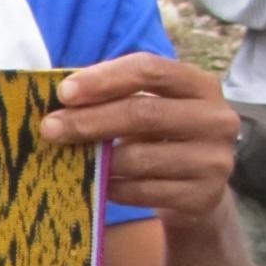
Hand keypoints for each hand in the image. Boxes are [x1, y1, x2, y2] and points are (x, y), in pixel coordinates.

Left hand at [40, 53, 239, 228]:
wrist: (198, 193)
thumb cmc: (161, 142)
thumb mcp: (150, 111)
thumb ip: (117, 99)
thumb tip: (60, 100)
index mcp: (201, 86)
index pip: (150, 69)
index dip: (104, 79)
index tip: (64, 93)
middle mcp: (216, 119)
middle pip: (143, 113)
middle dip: (89, 120)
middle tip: (49, 128)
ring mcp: (214, 160)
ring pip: (139, 158)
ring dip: (97, 160)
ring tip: (71, 160)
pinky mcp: (203, 196)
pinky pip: (142, 192)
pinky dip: (113, 188)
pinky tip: (99, 186)